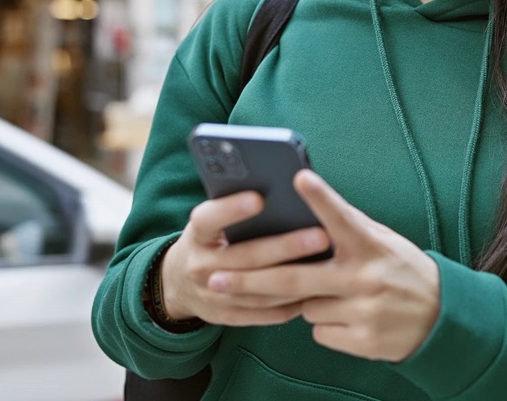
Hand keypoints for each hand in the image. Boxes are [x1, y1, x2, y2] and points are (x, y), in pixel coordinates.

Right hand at [160, 191, 332, 326]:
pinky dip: (291, 304)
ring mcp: (212, 296)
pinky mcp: (226, 317)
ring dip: (296, 279)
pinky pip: (264, 314)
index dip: (232, 210)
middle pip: (246, 257)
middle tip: (321, 236)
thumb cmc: (211, 238)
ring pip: (260, 290)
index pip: (209, 219)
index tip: (259, 198)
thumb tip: (280, 189)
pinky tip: (316, 291)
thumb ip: (235, 208)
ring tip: (328, 265)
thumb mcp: (212, 220)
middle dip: (286, 247)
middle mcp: (200, 266)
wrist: (179, 282)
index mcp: (196, 234)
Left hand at [204, 170, 440, 361]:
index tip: (299, 178)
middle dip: (250, 281)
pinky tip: (350, 317)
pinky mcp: (362, 341)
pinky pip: (319, 330)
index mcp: (372, 246)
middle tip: (214, 280)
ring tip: (341, 295)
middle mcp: (366, 278)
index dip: (320, 198)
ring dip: (307, 301)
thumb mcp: (383, 241)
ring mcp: (364, 311)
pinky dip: (326, 324)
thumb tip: (311, 204)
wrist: (441, 318)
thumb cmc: (402, 270)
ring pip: (305, 307)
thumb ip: (348, 228)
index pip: (341, 218)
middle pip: (296, 280)